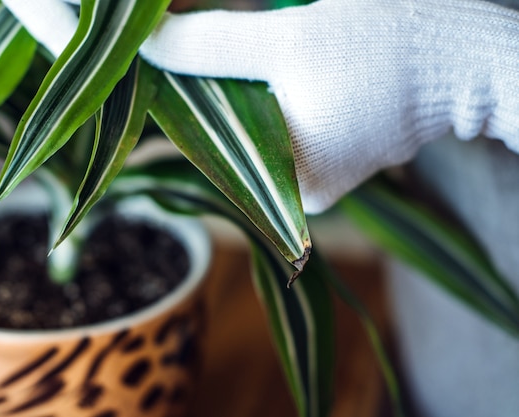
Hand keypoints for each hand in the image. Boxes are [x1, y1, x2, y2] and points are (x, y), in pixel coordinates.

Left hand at [140, 0, 518, 212]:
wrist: (465, 58)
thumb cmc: (386, 47)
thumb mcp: (288, 39)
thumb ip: (212, 46)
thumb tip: (146, 46)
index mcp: (286, 184)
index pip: (206, 137)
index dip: (181, 87)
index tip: (162, 48)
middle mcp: (299, 195)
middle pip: (232, 132)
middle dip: (217, 82)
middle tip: (210, 37)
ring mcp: (319, 178)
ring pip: (259, 125)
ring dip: (248, 84)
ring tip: (258, 50)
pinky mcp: (335, 157)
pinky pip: (285, 125)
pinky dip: (276, 93)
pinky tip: (286, 69)